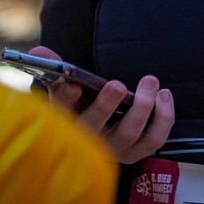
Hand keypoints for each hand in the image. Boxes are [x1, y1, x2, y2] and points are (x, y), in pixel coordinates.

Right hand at [28, 47, 174, 164]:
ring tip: (150, 81)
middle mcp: (87, 138)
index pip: (59, 109)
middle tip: (118, 85)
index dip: (66, 97)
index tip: (75, 86)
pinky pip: (153, 140)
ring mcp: (112, 148)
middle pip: (94, 126)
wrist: (98, 132)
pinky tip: (164, 96)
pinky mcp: (135, 152)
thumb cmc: (80, 103)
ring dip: (142, 107)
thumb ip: (52, 65)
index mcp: (64, 118)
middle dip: (106, 105)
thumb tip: (40, 51)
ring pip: (128, 133)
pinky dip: (163, 118)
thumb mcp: (62, 85)